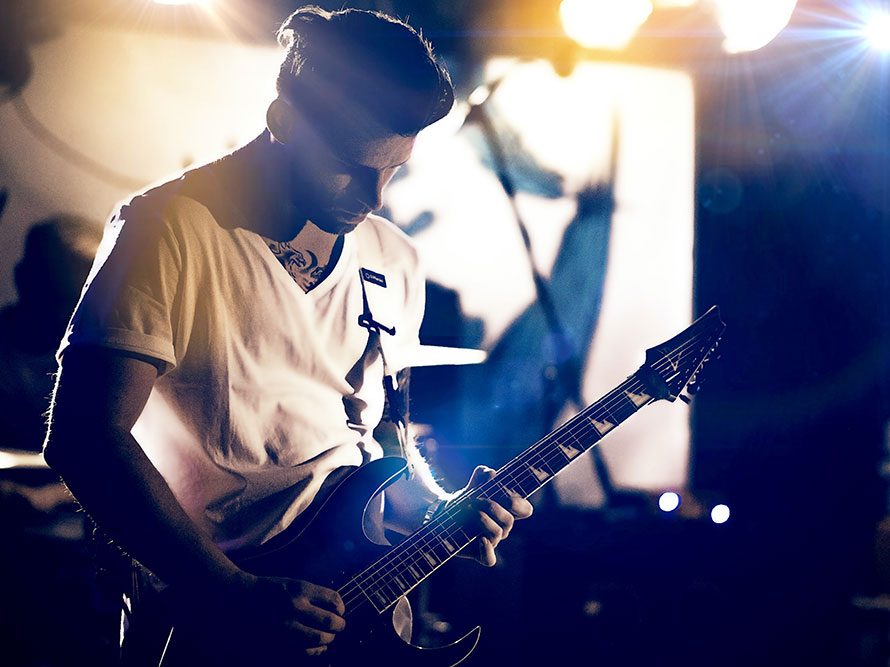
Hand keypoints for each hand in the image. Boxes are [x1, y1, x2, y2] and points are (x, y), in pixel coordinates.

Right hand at [185, 572, 345, 661]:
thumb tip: (335, 608)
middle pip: (330, 621)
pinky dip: (315, 651)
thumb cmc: (267, 590)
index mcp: (299, 589)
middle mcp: (295, 607)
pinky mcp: (278, 642)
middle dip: (339, 625)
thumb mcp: (291, 583)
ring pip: (320, 639)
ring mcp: (286, 627)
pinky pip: (304, 652)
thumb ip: (312, 595)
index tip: (340, 610)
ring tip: (329, 638)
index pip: (333, 599)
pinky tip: (318, 648)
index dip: (340, 606)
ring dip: (328, 639)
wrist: (237, 599)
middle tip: (340, 626)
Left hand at [460, 466, 532, 566]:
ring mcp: (492, 541)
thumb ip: (481, 476)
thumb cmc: (464, 501)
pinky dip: (486, 549)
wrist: (444, 516)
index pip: (525, 510)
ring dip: (482, 519)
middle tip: (477, 499)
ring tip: (468, 510)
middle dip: (493, 507)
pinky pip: (489, 559)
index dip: (519, 503)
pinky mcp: (479, 553)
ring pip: (497, 533)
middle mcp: (502, 527)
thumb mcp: (472, 486)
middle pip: (509, 520)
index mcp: (507, 511)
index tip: (504, 494)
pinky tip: (479, 539)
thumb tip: (491, 473)